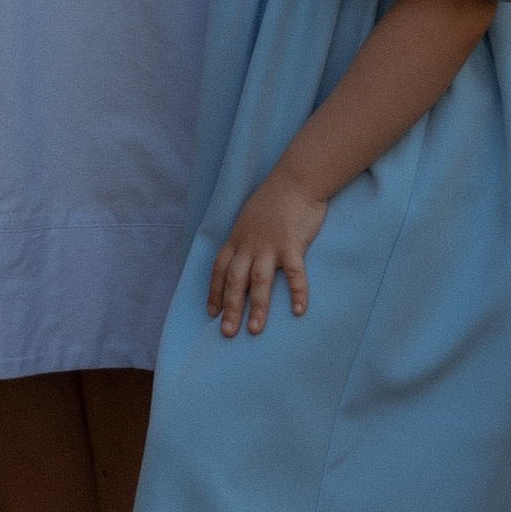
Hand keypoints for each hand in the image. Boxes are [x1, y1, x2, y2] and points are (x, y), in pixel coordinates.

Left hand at [207, 167, 331, 335]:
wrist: (295, 179)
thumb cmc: (274, 198)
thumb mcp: (250, 217)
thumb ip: (245, 238)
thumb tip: (242, 256)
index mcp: (238, 238)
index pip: (220, 268)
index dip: (215, 291)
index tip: (212, 312)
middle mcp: (249, 243)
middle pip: (235, 279)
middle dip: (230, 307)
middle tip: (227, 332)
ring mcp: (270, 244)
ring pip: (259, 280)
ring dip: (256, 306)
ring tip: (255, 329)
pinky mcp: (292, 243)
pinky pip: (294, 272)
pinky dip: (297, 292)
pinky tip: (298, 310)